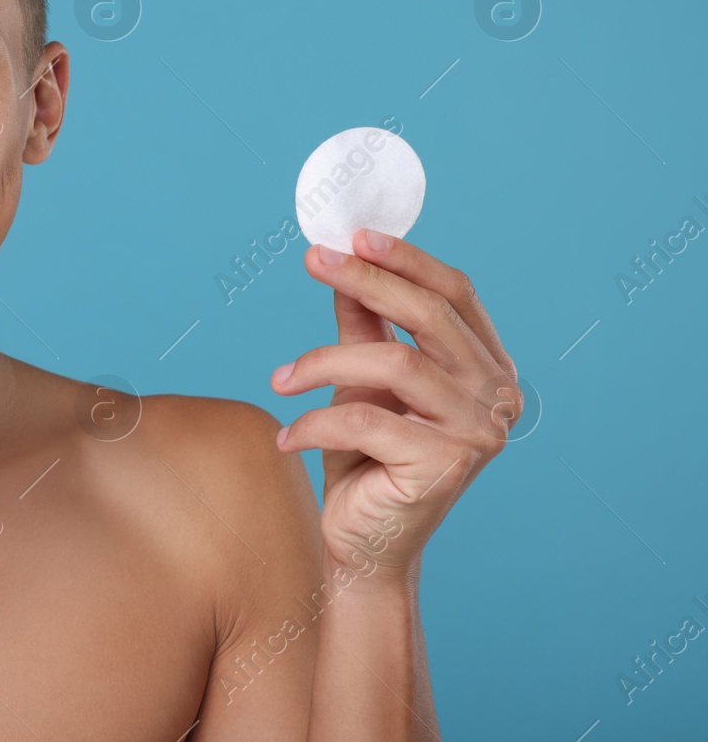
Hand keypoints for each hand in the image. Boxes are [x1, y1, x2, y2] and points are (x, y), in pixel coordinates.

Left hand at [270, 228, 520, 581]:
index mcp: (488, 366)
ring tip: (280, 380)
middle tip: (315, 262)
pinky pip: (365, 419)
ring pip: (395, 364)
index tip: (351, 235)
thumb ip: (363, 322)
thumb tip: (339, 257)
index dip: (406, 259)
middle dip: (368, 280)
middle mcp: (498, 396)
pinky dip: (315, 422)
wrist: (364, 544)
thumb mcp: (363, 379)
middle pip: (430, 316)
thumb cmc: (366, 458)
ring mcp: (479, 433)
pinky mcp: (444, 466)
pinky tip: (287, 437)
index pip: (455, 294)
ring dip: (323, 361)